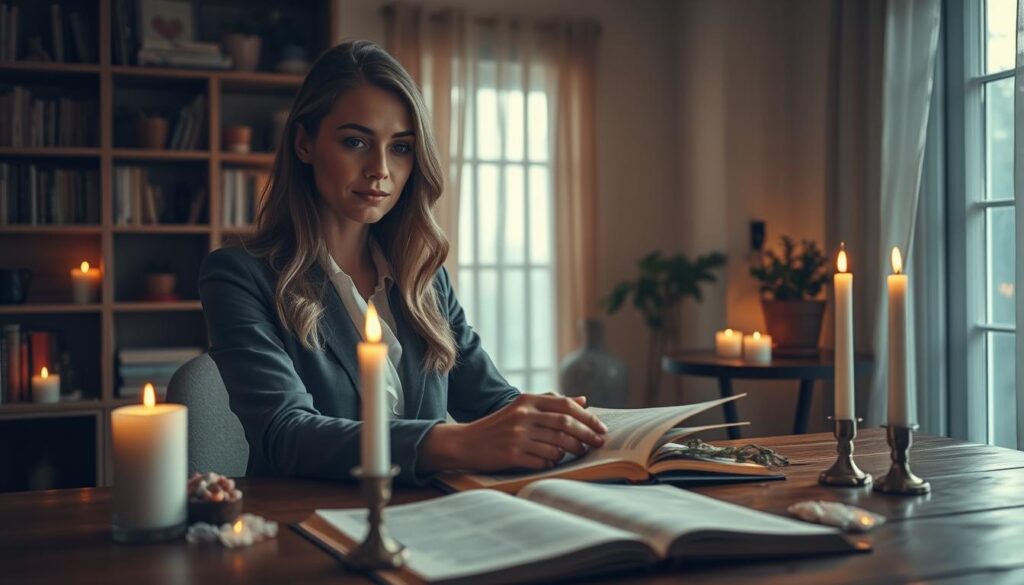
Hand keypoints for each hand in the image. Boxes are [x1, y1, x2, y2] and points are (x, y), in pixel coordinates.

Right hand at [419, 394, 607, 473]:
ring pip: (558, 445)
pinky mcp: (512, 455)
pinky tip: (555, 462)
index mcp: (527, 400)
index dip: (587, 418)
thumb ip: (551, 402)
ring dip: (573, 451)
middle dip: (587, 435)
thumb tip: (583, 401)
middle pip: (566, 425)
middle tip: (599, 443)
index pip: (565, 406)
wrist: (466, 442)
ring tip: (578, 453)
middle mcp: (523, 416)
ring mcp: (517, 436)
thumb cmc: (499, 425)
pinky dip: (554, 462)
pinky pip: (544, 461)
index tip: (601, 428)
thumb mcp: (522, 408)